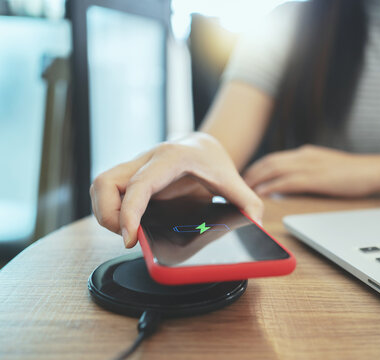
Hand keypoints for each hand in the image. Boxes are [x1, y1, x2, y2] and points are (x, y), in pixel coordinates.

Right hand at [90, 132, 262, 247]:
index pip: (140, 184)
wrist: (203, 146)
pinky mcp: (129, 176)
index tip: (129, 238)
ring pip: (101, 185)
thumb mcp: (234, 181)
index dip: (129, 212)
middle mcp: (148, 159)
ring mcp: (135, 166)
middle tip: (128, 237)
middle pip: (106, 183)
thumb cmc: (215, 162)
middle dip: (108, 215)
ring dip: (105, 213)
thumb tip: (257, 225)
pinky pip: (107, 191)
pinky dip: (110, 210)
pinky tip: (128, 223)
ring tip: (127, 232)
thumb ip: (248, 202)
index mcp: (172, 158)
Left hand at [243, 145, 379, 196]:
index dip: (256, 168)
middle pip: (268, 162)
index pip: (273, 158)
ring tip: (242, 191)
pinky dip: (272, 187)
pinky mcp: (316, 178)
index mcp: (305, 153)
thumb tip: (286, 183)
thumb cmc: (352, 172)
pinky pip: (288, 182)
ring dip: (256, 180)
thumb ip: (306, 171)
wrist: (374, 170)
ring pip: (274, 170)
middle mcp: (303, 156)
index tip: (243, 178)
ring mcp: (310, 166)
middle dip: (250, 174)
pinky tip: (262, 194)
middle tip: (235, 186)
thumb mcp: (324, 167)